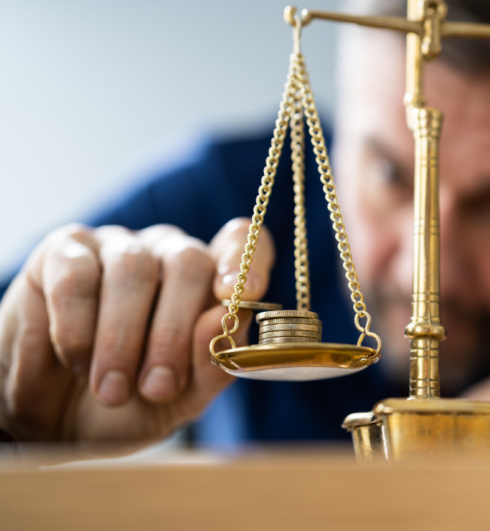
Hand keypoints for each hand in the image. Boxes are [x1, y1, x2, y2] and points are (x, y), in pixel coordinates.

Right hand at [0, 218, 273, 446]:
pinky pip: (77, 276)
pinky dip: (79, 327)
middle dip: (175, 332)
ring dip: (123, 338)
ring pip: (134, 268)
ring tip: (113, 391)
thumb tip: (225, 319)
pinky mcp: (64, 252)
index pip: (240, 243)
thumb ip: (214, 364)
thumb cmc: (131, 403)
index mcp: (210, 282)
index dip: (247, 259)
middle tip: (157, 388)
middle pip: (189, 262)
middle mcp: (168, 254)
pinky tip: (77, 361)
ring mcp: (117, 247)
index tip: (242, 293)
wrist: (54, 420)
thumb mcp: (182, 400)